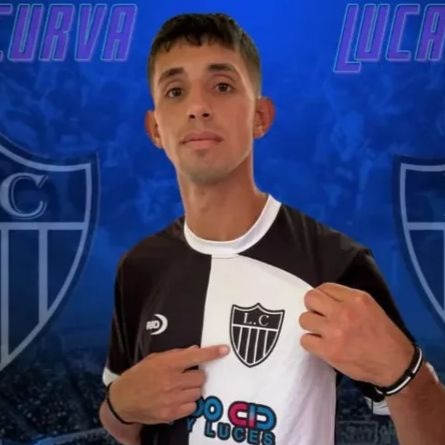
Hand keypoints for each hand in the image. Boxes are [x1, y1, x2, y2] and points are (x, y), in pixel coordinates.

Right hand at [109, 344, 229, 424]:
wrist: (123, 400)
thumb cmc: (139, 376)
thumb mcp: (154, 359)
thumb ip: (176, 355)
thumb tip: (195, 351)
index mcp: (167, 364)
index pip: (195, 356)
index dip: (212, 353)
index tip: (225, 350)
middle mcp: (171, 381)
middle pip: (200, 377)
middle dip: (196, 375)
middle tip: (186, 376)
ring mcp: (172, 399)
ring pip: (198, 392)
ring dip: (193, 389)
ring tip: (180, 388)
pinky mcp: (171, 414)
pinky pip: (192, 407)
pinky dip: (188, 403)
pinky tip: (178, 399)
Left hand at [299, 283, 413, 386]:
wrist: (395, 364)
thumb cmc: (383, 335)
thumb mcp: (370, 306)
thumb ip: (347, 300)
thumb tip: (324, 299)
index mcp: (356, 299)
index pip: (324, 287)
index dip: (322, 296)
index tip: (324, 305)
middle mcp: (344, 312)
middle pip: (310, 298)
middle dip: (312, 307)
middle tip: (319, 316)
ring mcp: (334, 331)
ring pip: (304, 319)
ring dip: (311, 326)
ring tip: (321, 332)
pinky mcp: (329, 350)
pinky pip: (305, 340)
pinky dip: (311, 343)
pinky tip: (322, 345)